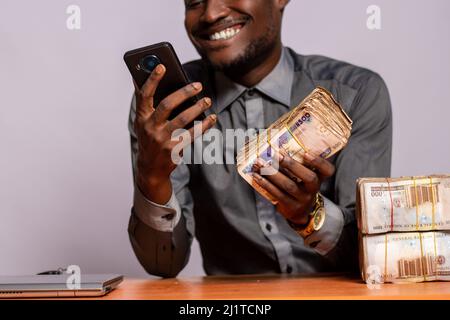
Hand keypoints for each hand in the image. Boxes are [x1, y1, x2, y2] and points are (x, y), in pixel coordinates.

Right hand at [134, 64, 216, 203]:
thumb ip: (144, 102)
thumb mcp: (142, 122)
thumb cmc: (149, 139)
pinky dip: (204, 125)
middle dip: (183, 92)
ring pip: (182, 119)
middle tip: (198, 85)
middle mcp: (150, 127)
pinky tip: (212, 118)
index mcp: (141, 117)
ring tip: (207, 100)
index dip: (152, 79)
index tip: (162, 66)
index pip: (144, 94)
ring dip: (197, 108)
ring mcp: (162, 139)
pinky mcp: (174, 149)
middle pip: (167, 105)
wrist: (150, 168)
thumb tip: (140, 77)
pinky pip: (192, 134)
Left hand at [252, 151, 334, 224]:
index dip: (318, 162)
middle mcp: (314, 188)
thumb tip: (277, 143)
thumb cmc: (300, 185)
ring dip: (273, 173)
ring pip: (289, 185)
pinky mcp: (290, 206)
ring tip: (260, 163)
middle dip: (292, 165)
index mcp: (320, 177)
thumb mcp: (304, 174)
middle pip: (308, 178)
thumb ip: (297, 161)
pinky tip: (256, 176)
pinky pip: (277, 194)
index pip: (327, 170)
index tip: (306, 153)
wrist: (300, 211)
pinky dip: (266, 184)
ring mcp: (303, 199)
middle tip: (277, 155)